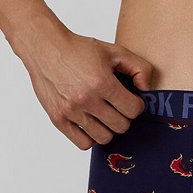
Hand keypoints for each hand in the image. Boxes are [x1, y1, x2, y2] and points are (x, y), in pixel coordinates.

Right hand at [22, 31, 152, 149]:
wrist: (46, 49)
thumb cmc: (79, 50)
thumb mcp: (115, 51)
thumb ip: (140, 68)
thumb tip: (146, 89)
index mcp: (102, 82)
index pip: (133, 110)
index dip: (137, 104)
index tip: (131, 99)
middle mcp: (86, 99)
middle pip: (121, 126)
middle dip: (124, 116)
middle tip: (118, 106)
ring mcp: (71, 111)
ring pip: (104, 137)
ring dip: (109, 127)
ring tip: (105, 114)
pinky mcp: (57, 119)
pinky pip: (83, 143)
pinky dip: (91, 136)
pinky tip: (91, 122)